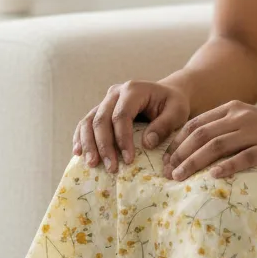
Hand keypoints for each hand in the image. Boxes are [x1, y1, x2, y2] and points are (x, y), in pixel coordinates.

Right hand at [73, 80, 190, 173]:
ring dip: (88, 144)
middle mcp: (115, 93)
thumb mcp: (177, 111)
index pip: (121, 115)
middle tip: (111, 167)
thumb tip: (146, 143)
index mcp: (133, 90)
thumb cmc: (173, 104)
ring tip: (92, 164)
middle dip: (104, 146)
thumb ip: (164, 125)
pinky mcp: (100, 110)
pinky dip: (80, 138)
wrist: (166, 95)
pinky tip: (79, 153)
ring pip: (89, 121)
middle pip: (101, 119)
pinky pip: (85, 123)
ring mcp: (105, 101)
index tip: (128, 160)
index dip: (122, 139)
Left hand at [162, 100, 256, 179]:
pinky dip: (226, 166)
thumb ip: (223, 128)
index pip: (196, 123)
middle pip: (203, 134)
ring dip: (194, 162)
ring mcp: (256, 131)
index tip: (165, 159)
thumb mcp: (247, 122)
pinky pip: (243, 157)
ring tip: (179, 177)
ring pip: (217, 146)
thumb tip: (192, 146)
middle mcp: (242, 116)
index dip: (178, 141)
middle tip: (167, 172)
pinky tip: (212, 177)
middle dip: (181, 153)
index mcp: (233, 108)